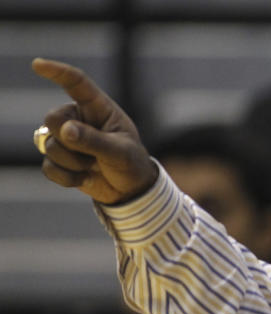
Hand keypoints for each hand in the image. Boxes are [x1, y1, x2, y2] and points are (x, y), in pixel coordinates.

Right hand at [32, 58, 157, 204]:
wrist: (130, 190)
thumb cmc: (131, 164)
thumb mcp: (120, 152)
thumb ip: (94, 140)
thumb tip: (66, 130)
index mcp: (98, 108)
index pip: (76, 84)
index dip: (57, 72)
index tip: (38, 64)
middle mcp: (78, 119)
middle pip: (53, 119)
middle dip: (70, 140)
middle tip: (95, 154)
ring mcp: (65, 139)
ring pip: (49, 145)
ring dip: (73, 163)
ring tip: (95, 166)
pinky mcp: (59, 159)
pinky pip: (49, 166)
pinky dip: (66, 177)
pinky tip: (84, 179)